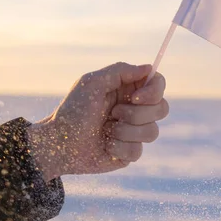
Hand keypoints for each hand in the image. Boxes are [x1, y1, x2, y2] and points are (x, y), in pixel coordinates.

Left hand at [27, 62, 168, 181]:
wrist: (58, 143)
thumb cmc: (73, 110)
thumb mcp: (92, 82)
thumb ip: (121, 70)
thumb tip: (149, 68)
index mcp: (130, 90)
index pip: (159, 85)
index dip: (153, 92)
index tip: (134, 98)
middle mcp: (136, 109)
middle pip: (162, 108)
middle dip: (137, 114)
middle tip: (113, 114)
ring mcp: (135, 132)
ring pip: (152, 132)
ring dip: (124, 131)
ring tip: (106, 130)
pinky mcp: (130, 152)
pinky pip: (138, 151)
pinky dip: (118, 147)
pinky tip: (105, 145)